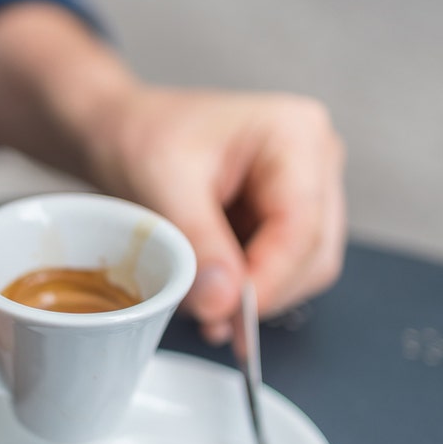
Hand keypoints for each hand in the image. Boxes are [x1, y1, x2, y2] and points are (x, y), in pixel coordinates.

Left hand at [86, 88, 346, 341]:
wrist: (127, 131)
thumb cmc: (144, 136)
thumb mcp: (164, 185)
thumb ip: (199, 245)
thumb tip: (224, 303)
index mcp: (295, 134)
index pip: (301, 227)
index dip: (267, 279)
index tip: (223, 312)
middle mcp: (315, 158)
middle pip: (313, 253)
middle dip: (261, 291)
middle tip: (206, 312)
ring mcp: (309, 187)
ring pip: (306, 269)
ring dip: (257, 294)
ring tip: (202, 297)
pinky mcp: (291, 215)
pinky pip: (287, 269)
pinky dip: (251, 288)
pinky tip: (213, 290)